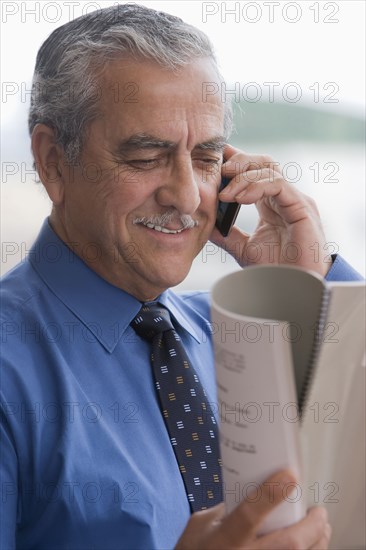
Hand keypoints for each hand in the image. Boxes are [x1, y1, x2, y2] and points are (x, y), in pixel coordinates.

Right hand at [175, 470, 330, 549]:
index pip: (248, 515)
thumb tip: (253, 488)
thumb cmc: (197, 549)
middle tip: (318, 511)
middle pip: (289, 544)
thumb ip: (226, 507)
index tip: (290, 474)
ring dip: (318, 541)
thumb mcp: (202, 525)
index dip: (271, 494)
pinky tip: (313, 544)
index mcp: (223, 540)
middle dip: (311, 525)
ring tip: (320, 526)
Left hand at [210, 145, 331, 276]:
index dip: (234, 162)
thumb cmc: (276, 270)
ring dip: (243, 176)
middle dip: (238, 162)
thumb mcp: (242, 248)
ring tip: (224, 194)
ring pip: (269, 168)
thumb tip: (202, 223)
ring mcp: (294, 200)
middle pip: (262, 162)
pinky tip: (240, 199)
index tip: (212, 162)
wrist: (294, 287)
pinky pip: (278, 183)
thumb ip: (225, 234)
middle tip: (217, 172)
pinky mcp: (301, 206)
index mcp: (270, 203)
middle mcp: (283, 197)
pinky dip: (256, 186)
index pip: (253, 172)